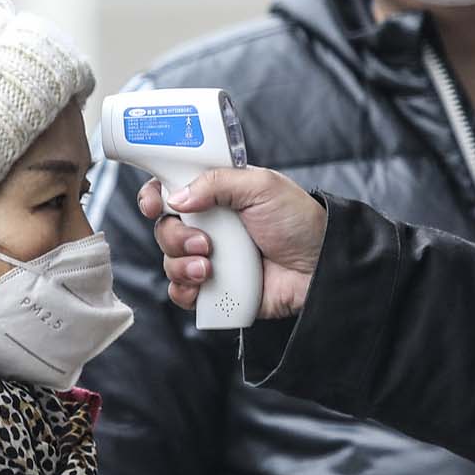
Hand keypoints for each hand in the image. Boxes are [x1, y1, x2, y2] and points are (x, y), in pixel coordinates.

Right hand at [143, 168, 325, 318]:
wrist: (320, 267)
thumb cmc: (299, 222)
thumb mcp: (261, 186)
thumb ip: (218, 182)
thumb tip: (179, 197)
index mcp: (216, 196)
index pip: (171, 191)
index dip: (155, 197)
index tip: (154, 205)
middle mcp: (209, 226)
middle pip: (165, 229)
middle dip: (174, 236)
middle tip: (204, 242)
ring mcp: (210, 258)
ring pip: (169, 261)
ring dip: (181, 264)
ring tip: (210, 267)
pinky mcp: (215, 289)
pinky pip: (182, 292)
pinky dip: (185, 290)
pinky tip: (205, 284)